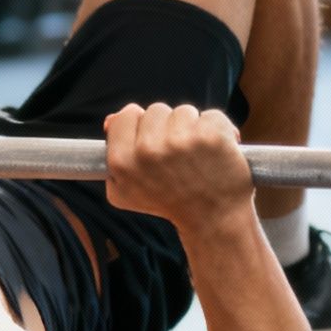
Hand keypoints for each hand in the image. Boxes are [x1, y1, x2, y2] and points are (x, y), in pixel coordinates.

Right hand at [102, 103, 252, 226]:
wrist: (212, 220)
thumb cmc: (168, 203)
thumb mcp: (125, 190)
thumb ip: (112, 154)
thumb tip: (111, 120)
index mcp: (123, 161)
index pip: (126, 115)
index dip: (139, 124)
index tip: (152, 139)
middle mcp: (148, 150)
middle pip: (156, 110)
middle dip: (167, 127)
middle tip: (177, 155)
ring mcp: (181, 141)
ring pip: (184, 111)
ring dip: (192, 128)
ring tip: (197, 155)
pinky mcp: (212, 136)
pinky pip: (212, 115)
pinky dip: (219, 130)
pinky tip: (217, 151)